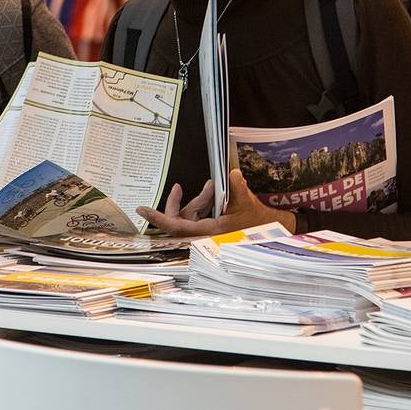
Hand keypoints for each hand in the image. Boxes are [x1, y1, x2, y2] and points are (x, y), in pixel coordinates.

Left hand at [136, 169, 296, 236]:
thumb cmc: (256, 220)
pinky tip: (212, 191)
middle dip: (177, 203)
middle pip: (177, 221)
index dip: (159, 218)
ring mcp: (204, 232)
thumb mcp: (247, 203)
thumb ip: (238, 189)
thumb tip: (232, 174)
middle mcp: (202, 235)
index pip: (177, 226)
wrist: (268, 230)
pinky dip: (201, 203)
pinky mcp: (208, 228)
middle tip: (177, 187)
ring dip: (196, 200)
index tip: (143, 209)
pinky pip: (196, 216)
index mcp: (208, 232)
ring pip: (188, 216)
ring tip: (211, 186)